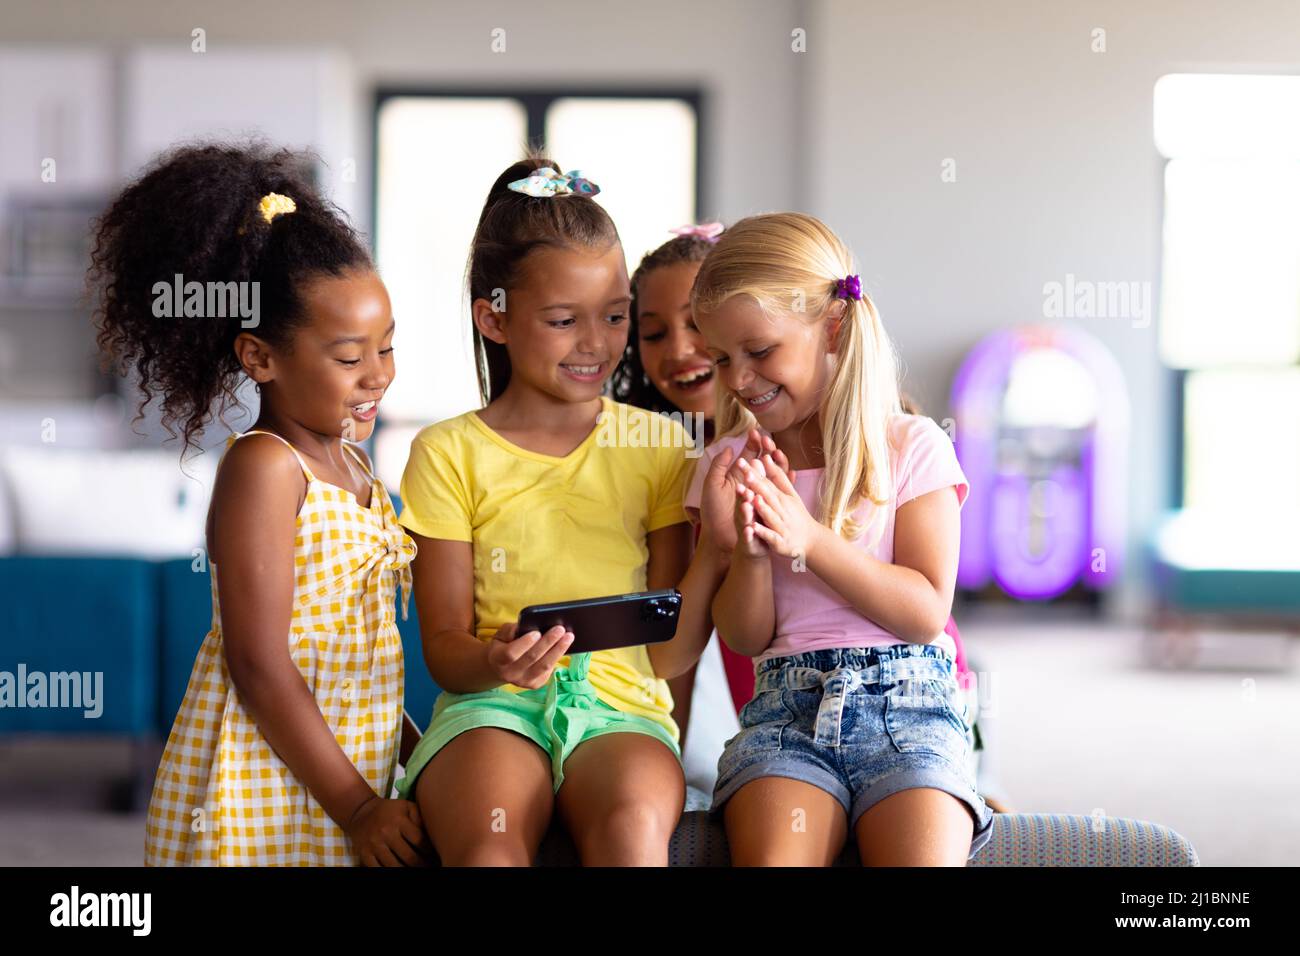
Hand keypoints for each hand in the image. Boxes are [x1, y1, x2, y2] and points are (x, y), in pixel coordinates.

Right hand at [346, 795, 432, 866]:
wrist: (361, 811)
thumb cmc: (390, 810)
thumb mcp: (406, 807)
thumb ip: (420, 818)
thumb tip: (433, 834)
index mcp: (399, 820)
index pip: (419, 840)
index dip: (429, 851)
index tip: (435, 855)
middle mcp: (386, 832)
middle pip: (409, 856)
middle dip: (422, 864)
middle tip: (429, 866)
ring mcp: (374, 844)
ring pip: (395, 866)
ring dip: (408, 870)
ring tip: (416, 869)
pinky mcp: (364, 854)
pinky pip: (378, 869)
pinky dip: (389, 872)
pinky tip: (399, 869)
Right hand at [487, 622, 573, 688]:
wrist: (501, 668)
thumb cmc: (503, 646)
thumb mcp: (500, 635)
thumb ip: (509, 630)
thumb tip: (523, 627)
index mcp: (498, 659)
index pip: (511, 653)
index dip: (524, 643)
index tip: (537, 632)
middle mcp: (510, 673)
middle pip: (532, 658)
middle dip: (548, 642)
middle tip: (560, 629)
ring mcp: (523, 681)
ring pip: (544, 666)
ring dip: (558, 650)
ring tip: (569, 637)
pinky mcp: (535, 684)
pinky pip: (548, 671)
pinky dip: (557, 657)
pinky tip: (564, 646)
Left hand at [700, 430, 790, 552]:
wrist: (718, 538)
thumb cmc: (714, 511)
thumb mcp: (712, 486)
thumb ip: (719, 466)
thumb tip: (729, 447)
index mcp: (742, 476)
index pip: (752, 455)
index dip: (756, 443)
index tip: (758, 432)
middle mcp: (755, 484)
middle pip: (766, 463)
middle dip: (769, 453)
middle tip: (770, 444)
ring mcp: (762, 497)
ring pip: (773, 479)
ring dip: (775, 468)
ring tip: (773, 458)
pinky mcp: (766, 511)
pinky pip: (777, 499)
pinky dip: (782, 488)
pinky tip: (789, 477)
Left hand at [735, 453, 818, 560]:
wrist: (812, 540)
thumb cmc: (797, 515)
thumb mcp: (790, 494)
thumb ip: (777, 476)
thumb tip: (766, 456)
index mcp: (781, 498)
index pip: (766, 483)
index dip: (754, 473)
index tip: (742, 461)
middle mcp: (781, 510)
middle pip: (768, 496)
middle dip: (757, 485)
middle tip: (746, 473)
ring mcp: (781, 526)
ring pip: (770, 515)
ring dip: (761, 507)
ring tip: (752, 498)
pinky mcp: (779, 541)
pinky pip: (770, 536)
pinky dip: (762, 532)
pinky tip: (752, 527)